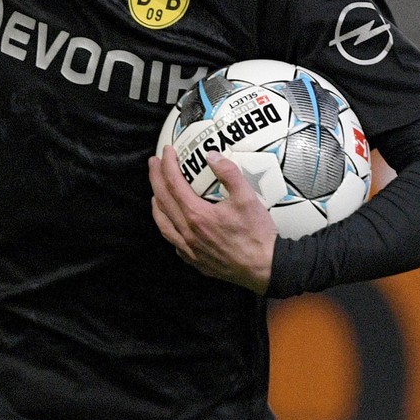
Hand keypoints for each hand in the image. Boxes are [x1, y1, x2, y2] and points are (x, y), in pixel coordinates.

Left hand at [149, 148, 276, 293]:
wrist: (265, 268)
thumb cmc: (257, 234)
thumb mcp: (248, 198)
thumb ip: (229, 174)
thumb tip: (211, 155)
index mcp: (196, 214)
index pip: (173, 184)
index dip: (168, 164)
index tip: (167, 150)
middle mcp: (187, 232)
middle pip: (162, 200)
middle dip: (155, 178)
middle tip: (154, 162)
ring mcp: (188, 248)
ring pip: (163, 223)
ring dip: (156, 204)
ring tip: (155, 192)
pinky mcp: (194, 260)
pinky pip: (173, 240)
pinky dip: (167, 226)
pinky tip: (171, 222)